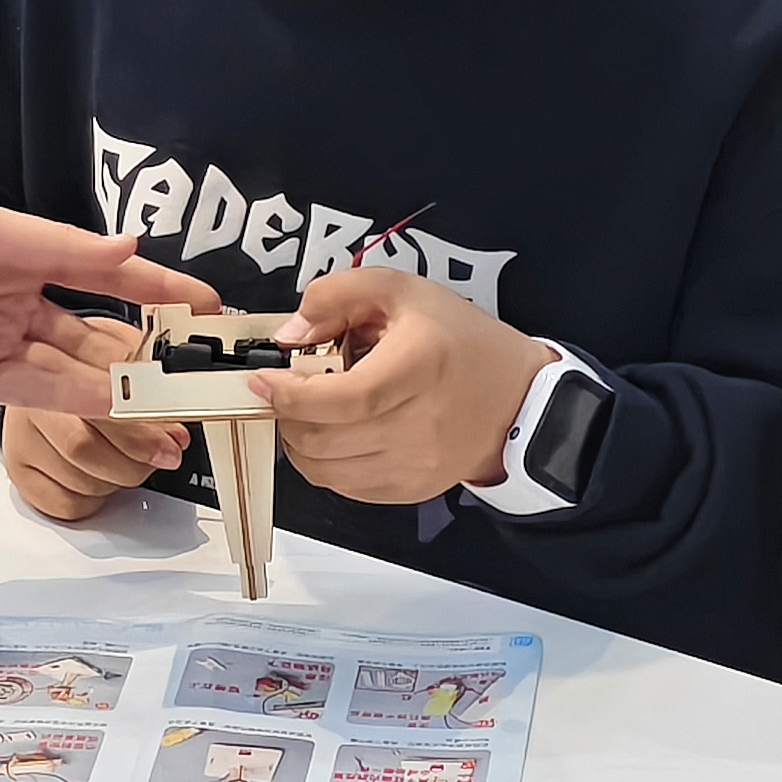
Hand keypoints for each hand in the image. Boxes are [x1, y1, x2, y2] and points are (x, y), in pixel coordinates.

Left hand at [0, 176, 216, 416]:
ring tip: (170, 408)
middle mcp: (19, 301)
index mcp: (27, 254)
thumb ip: (64, 250)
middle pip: (94, 333)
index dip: (155, 291)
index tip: (206, 306)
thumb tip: (133, 248)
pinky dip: (74, 401)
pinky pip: (33, 392)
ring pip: (71, 371)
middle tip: (198, 378)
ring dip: (118, 389)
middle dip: (145, 356)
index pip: (105, 276)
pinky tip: (116, 407)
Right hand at [1, 316, 189, 519]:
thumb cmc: (88, 366)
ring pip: (80, 481)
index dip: (138, 429)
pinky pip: (67, 504)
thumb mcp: (122, 355)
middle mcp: (30, 406)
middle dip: (136, 457)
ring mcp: (21, 442)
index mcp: (53, 369)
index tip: (170, 440)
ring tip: (130, 459)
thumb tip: (174, 426)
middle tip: (164, 455)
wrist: (46, 371)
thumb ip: (148, 384)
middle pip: (82, 447)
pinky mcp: (21, 475)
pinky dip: (95, 499)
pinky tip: (101, 476)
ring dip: (119, 477)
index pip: (95, 405)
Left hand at [251, 267, 554, 503]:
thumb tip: (291, 335)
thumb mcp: (402, 292)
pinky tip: (335, 435)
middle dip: (287, 416)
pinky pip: (346, 487)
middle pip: (324, 439)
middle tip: (286, 392)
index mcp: (418, 368)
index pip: (342, 399)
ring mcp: (416, 465)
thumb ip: (338, 296)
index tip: (264, 380)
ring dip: (300, 443)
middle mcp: (419, 425)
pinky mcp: (412, 490)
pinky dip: (325, 464)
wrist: (517, 398)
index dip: (291, 395)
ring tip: (308, 414)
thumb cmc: (458, 341)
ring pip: (326, 471)